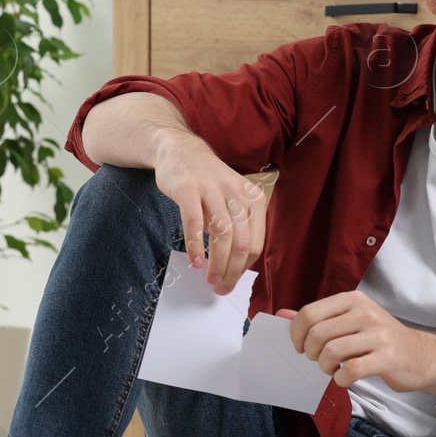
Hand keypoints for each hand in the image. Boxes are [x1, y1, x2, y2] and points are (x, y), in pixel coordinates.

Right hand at [152, 132, 268, 295]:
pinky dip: (195, 245)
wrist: (179, 149)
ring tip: (209, 279)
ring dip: (216, 263)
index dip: (244, 268)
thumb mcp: (232, 198)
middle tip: (220, 287)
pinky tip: (194, 260)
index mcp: (252, 199)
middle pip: (241, 243)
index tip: (231, 281)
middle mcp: (236, 193)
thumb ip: (238, 226)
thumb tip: (237, 265)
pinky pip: (194, 222)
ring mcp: (212, 190)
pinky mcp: (189, 189)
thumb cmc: (207, 181)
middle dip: (231, 271)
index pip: (255, 243)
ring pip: (222, 235)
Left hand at [278, 292, 432, 390]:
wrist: (420, 355)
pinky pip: (351, 370)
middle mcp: (365, 312)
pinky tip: (345, 378)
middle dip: (310, 353)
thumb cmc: (379, 339)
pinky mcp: (388, 357)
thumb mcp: (349, 321)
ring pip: (332, 352)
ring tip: (332, 369)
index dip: (296, 334)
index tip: (299, 347)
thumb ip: (317, 317)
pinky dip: (341, 379)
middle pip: (317, 334)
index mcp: (352, 300)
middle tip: (318, 360)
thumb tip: (281, 315)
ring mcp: (378, 334)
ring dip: (325, 367)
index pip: (309, 313)